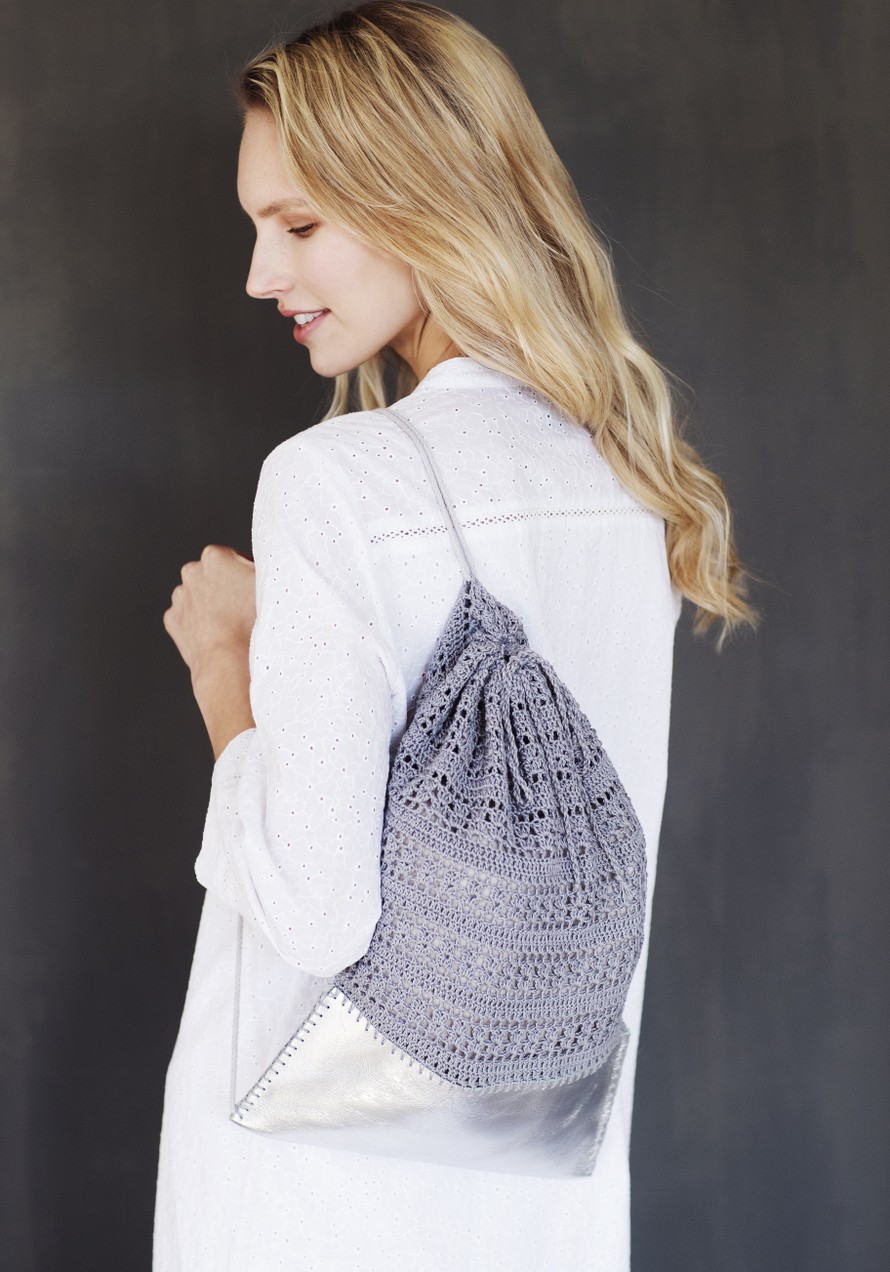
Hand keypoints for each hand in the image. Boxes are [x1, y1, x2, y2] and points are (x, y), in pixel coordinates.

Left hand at [163, 545, 257, 757]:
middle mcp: (191, 571)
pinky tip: (217, 634)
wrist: (230, 664)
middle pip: (215, 576)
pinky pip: (189, 618)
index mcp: (215, 555)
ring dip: (213, 605)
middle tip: (246, 609)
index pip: (236, 558)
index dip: (248, 575)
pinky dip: (200, 624)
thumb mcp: (271, 585)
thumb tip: (273, 559)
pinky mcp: (173, 620)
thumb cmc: (254, 623)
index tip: (257, 592)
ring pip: (200, 596)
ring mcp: (180, 597)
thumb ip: (267, 566)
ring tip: (233, 624)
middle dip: (227, 588)